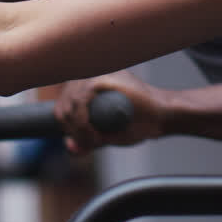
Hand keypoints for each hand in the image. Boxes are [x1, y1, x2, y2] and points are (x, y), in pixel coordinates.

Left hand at [53, 71, 168, 152]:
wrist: (161, 116)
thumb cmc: (138, 123)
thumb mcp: (106, 135)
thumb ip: (86, 139)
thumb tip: (68, 146)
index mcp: (86, 84)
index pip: (61, 105)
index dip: (67, 128)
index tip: (84, 142)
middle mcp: (87, 76)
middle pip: (61, 108)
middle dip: (73, 132)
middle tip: (91, 145)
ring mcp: (93, 75)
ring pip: (68, 107)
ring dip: (78, 131)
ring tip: (96, 141)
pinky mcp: (100, 79)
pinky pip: (79, 103)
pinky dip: (83, 124)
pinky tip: (96, 134)